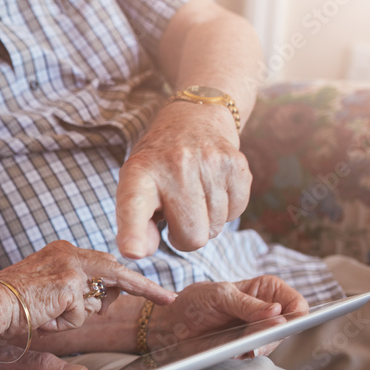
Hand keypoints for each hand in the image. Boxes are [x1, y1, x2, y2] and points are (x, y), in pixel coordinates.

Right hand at [0, 240, 175, 334]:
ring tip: (47, 313)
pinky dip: (65, 325)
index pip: (105, 263)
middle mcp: (70, 254)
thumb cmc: (11, 302)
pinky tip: (45, 317)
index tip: (157, 288)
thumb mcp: (48, 289)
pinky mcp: (70, 287)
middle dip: (145, 289)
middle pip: (117, 273)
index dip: (132, 278)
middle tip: (168, 299)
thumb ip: (77, 290)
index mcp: (63, 252)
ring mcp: (72, 269)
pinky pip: (81, 318)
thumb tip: (103, 301)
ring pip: (96, 302)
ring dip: (77, 316)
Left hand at [115, 102, 251, 258]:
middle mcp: (174, 165)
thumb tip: (141, 251)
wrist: (193, 118)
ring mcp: (209, 163)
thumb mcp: (136, 186)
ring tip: (193, 195)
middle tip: (177, 212)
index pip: (134, 207)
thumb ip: (135, 222)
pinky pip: (236, 213)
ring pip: (215, 229)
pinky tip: (212, 189)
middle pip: (192, 237)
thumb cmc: (159, 164)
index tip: (132, 250)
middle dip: (185, 235)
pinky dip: (225, 209)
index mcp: (139, 173)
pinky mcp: (236, 164)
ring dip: (205, 221)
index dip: (133, 233)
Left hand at [149, 275, 307, 355]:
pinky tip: (237, 349)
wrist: (174, 323)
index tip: (285, 324)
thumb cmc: (196, 301)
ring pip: (274, 343)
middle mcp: (267, 310)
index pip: (297, 302)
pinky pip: (258, 353)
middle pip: (290, 327)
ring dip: (260, 346)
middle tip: (257, 339)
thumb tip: (278, 312)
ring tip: (243, 344)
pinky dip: (248, 353)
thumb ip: (247, 304)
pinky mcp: (247, 346)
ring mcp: (258, 330)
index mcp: (266, 290)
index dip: (297, 314)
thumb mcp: (219, 296)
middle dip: (275, 335)